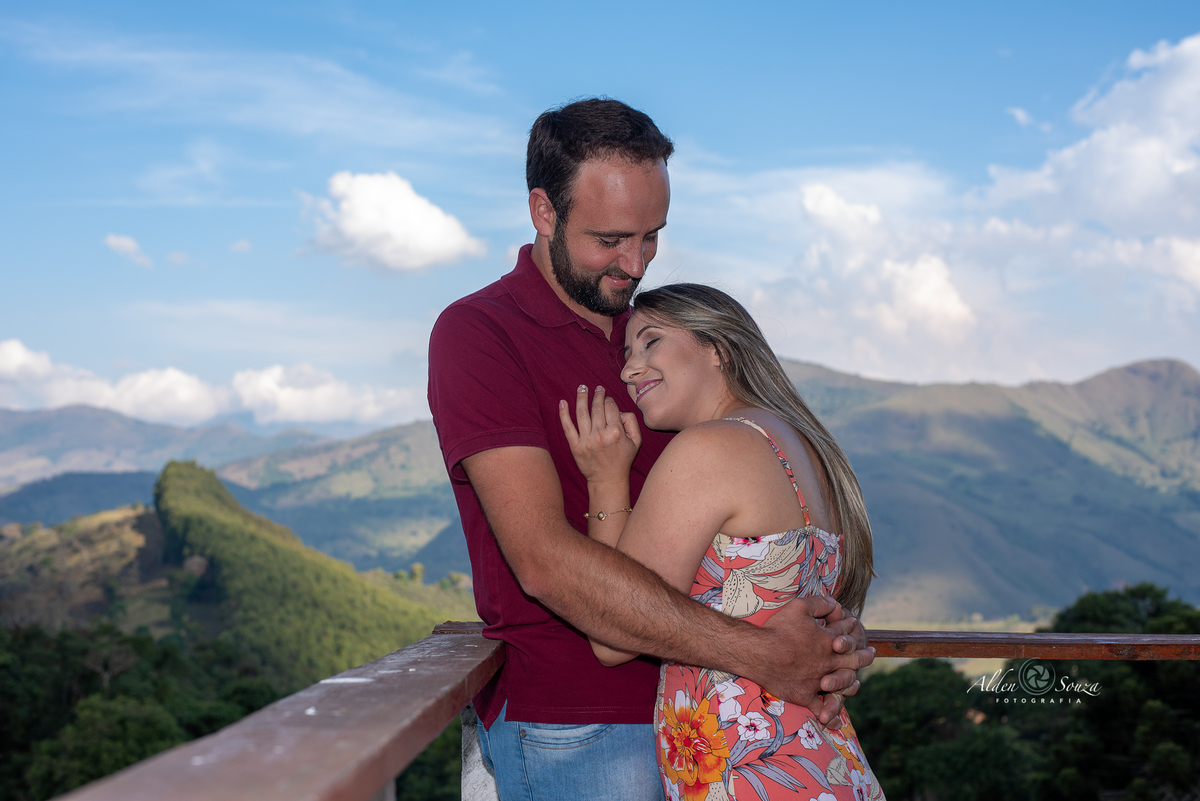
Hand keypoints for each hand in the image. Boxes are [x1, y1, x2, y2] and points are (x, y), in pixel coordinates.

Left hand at [559, 385, 641, 482]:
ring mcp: (586, 440)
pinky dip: (563, 414)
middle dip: (597, 394)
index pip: (610, 407)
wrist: (608, 480)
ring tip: (582, 388)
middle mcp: (600, 434)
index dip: (609, 400)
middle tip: (597, 388)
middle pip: (596, 407)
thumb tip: (619, 411)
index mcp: (616, 432)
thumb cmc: (623, 460)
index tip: (608, 399)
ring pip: (582, 413)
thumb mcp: (636, 441)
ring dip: (581, 397)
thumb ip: (632, 422)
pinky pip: (567, 427)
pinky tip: (562, 402)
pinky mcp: (575, 446)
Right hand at [756, 595, 875, 726]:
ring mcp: (818, 680)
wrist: (759, 653)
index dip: (851, 627)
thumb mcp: (800, 606)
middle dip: (864, 656)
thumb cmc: (778, 629)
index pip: (845, 633)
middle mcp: (828, 662)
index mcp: (828, 641)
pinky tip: (831, 721)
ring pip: (841, 685)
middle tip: (872, 653)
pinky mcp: (804, 695)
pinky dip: (826, 714)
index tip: (855, 624)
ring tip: (856, 684)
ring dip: (850, 684)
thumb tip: (835, 603)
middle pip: (852, 660)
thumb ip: (820, 603)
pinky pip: (818, 706)